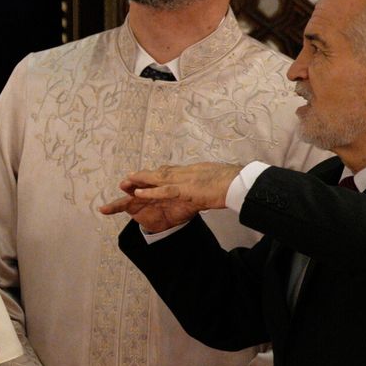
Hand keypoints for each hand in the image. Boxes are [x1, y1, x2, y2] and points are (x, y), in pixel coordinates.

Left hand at [98, 162, 242, 231]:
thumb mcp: (215, 180)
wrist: (241, 182)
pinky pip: (164, 190)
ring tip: (124, 183)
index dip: (154, 176)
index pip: (168, 173)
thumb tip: (204, 183)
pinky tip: (138, 193)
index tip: (142, 177)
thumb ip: (205, 181)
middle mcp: (185, 173)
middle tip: (125, 180)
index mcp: (191, 172)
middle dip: (142, 178)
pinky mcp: (186, 189)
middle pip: (159, 174)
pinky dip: (150, 191)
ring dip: (140, 181)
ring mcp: (184, 180)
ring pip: (157, 180)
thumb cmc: (233, 181)